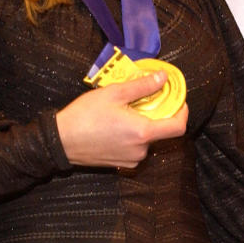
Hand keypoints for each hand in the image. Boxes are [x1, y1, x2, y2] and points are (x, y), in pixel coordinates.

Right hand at [56, 72, 187, 167]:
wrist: (60, 141)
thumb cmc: (85, 115)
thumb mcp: (114, 94)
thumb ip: (143, 86)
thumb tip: (163, 78)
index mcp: (143, 133)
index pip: (178, 127)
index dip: (182, 112)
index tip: (178, 100)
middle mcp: (141, 150)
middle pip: (162, 132)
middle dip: (157, 114)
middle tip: (144, 99)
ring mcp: (131, 160)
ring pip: (147, 139)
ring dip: (143, 125)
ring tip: (125, 111)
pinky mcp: (121, 164)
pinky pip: (136, 148)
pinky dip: (133, 135)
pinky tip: (117, 125)